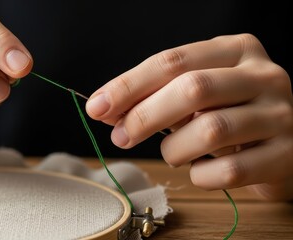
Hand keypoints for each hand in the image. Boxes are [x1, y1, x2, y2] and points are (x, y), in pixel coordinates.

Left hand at [86, 34, 292, 199]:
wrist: (284, 144)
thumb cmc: (230, 114)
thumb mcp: (197, 95)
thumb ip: (155, 97)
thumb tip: (106, 109)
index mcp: (236, 50)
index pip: (172, 61)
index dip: (129, 85)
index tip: (98, 106)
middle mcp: (264, 75)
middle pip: (192, 89)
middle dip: (144, 116)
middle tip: (121, 136)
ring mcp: (280, 114)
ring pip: (210, 130)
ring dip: (174, 149)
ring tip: (171, 154)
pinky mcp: (287, 154)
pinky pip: (230, 171)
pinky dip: (201, 176)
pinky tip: (199, 170)